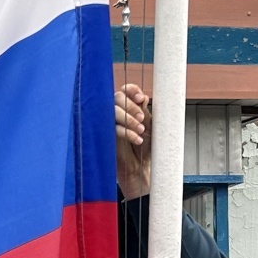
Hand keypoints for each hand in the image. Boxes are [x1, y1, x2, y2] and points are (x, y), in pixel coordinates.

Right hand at [115, 83, 150, 200]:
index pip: (126, 90)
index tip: (141, 99)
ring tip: (140, 130)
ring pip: (113, 111)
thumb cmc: (145, 146)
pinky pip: (114, 128)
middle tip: (142, 118)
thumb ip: (145, 111)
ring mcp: (110, 123)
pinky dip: (127, 132)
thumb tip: (143, 97)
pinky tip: (137, 139)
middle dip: (131, 107)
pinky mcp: (107, 135)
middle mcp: (118, 112)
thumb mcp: (150, 126)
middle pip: (118, 98)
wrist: (141, 166)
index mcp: (129, 106)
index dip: (132, 91)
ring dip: (129, 119)